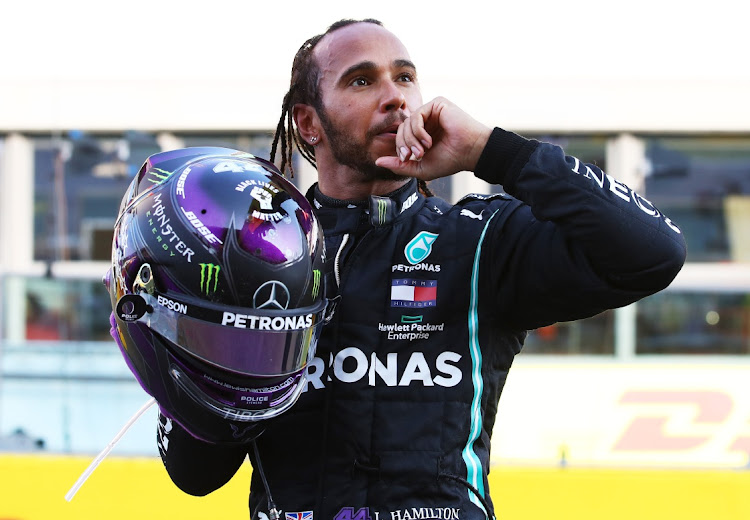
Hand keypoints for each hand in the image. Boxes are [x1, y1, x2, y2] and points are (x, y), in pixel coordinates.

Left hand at [375, 97, 491, 180]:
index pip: (400, 136)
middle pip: (401, 128)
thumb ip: (399, 165)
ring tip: (424, 150)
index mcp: (422, 133)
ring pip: (407, 123)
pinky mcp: (437, 104)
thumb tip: (377, 161)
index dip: (399, 148)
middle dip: (404, 144)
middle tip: (415, 156)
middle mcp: (426, 121)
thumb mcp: (421, 167)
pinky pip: (416, 115)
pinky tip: (428, 141)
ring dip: (412, 140)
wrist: (471, 152)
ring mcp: (431, 111)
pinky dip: (418, 131)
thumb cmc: (451, 160)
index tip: (407, 159)